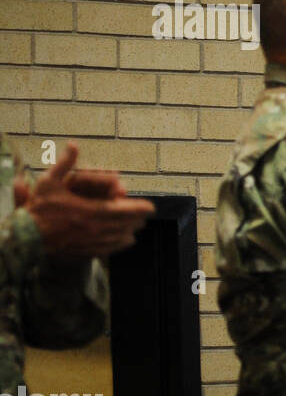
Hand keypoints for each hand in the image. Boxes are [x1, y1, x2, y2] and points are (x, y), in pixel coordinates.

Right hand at [19, 144, 154, 258]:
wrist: (25, 237)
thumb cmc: (38, 208)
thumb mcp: (48, 182)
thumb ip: (65, 164)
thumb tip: (73, 144)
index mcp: (90, 210)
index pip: (123, 210)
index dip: (139, 209)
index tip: (150, 207)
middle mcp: (94, 228)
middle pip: (125, 225)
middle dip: (137, 219)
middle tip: (145, 214)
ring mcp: (90, 242)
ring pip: (119, 238)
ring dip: (130, 231)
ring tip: (137, 226)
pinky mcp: (85, 251)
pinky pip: (109, 249)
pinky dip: (120, 244)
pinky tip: (125, 240)